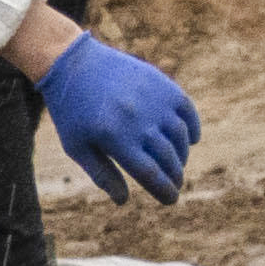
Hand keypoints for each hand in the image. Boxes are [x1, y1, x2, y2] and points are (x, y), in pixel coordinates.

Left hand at [34, 32, 199, 204]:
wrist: (73, 65)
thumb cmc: (72, 112)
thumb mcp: (77, 147)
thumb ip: (101, 174)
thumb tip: (123, 201)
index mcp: (115, 138)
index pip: (150, 174)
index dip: (164, 190)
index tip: (171, 200)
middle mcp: (138, 119)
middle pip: (168, 157)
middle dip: (175, 176)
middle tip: (174, 185)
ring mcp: (152, 99)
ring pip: (179, 136)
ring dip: (182, 155)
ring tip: (176, 164)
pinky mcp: (161, 83)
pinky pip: (187, 109)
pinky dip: (192, 127)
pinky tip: (190, 140)